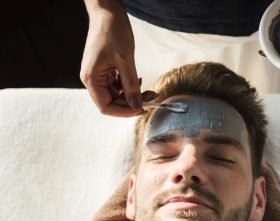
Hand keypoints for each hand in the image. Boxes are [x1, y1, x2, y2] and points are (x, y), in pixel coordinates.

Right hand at [80, 1, 153, 116]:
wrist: (107, 11)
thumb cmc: (112, 31)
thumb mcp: (125, 60)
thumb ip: (131, 85)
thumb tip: (137, 106)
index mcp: (91, 78)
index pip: (106, 107)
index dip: (124, 112)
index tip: (142, 109)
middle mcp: (92, 79)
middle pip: (112, 102)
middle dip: (132, 102)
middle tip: (151, 98)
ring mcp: (98, 74)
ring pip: (117, 94)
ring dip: (133, 94)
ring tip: (149, 90)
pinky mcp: (105, 69)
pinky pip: (118, 84)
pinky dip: (130, 85)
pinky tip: (140, 79)